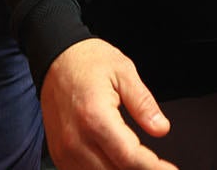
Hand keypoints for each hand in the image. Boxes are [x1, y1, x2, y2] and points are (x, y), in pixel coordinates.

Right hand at [41, 39, 175, 169]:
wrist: (56, 59)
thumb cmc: (88, 61)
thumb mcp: (123, 71)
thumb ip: (143, 103)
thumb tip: (161, 128)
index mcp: (94, 117)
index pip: (129, 156)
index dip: (153, 167)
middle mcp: (76, 139)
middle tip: (159, 166)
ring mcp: (64, 150)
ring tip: (141, 165)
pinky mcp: (59, 154)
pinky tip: (118, 166)